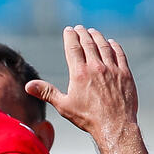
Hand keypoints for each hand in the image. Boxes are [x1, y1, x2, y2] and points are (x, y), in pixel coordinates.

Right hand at [26, 25, 137, 145]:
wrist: (114, 125)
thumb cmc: (87, 117)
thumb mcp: (63, 105)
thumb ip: (46, 92)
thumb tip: (28, 85)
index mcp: (79, 74)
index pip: (73, 48)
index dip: (70, 37)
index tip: (68, 30)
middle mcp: (96, 68)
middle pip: (88, 44)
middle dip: (83, 33)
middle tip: (79, 28)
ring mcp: (112, 70)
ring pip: (104, 47)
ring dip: (98, 37)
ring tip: (93, 31)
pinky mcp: (125, 74)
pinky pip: (120, 55)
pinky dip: (115, 46)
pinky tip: (112, 42)